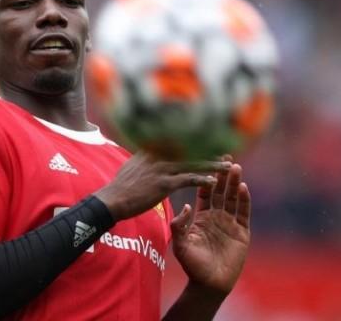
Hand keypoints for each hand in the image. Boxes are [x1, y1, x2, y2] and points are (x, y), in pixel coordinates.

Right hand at [94, 153, 231, 220]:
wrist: (112, 200)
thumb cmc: (121, 186)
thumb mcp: (133, 165)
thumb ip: (145, 158)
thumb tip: (149, 153)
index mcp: (152, 150)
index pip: (178, 141)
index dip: (197, 142)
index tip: (212, 141)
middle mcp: (158, 156)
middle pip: (190, 150)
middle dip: (209, 151)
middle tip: (226, 152)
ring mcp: (161, 168)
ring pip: (193, 164)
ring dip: (212, 165)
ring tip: (227, 167)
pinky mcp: (163, 184)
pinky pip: (187, 180)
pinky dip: (202, 180)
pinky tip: (213, 182)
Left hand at [170, 156, 250, 294]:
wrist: (209, 284)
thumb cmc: (192, 265)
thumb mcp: (181, 244)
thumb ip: (179, 225)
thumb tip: (186, 206)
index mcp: (201, 216)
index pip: (205, 192)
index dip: (205, 177)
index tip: (204, 161)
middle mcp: (217, 216)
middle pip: (221, 191)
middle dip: (222, 174)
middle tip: (223, 155)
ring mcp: (230, 223)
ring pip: (233, 198)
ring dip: (234, 183)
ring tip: (235, 167)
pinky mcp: (242, 232)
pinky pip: (243, 212)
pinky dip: (244, 200)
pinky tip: (243, 187)